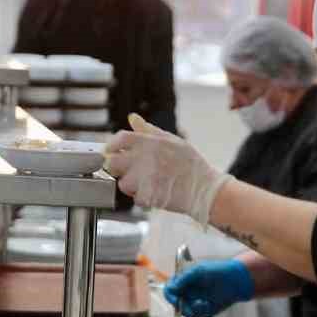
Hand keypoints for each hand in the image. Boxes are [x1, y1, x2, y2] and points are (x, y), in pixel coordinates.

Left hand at [104, 114, 229, 224]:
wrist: (204, 189)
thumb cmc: (191, 164)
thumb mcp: (172, 140)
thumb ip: (148, 130)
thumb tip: (133, 118)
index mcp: (149, 142)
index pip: (120, 139)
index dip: (112, 145)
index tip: (112, 151)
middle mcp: (143, 158)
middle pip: (113, 162)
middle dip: (116, 167)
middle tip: (128, 170)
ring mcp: (144, 178)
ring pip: (122, 183)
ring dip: (130, 185)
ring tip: (147, 183)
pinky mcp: (147, 196)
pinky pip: (134, 198)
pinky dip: (142, 198)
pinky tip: (154, 192)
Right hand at [164, 259, 254, 316]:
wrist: (236, 281)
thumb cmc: (218, 271)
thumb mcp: (199, 270)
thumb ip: (184, 278)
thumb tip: (172, 288)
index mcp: (183, 280)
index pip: (170, 290)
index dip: (170, 296)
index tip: (177, 300)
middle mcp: (187, 291)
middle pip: (175, 304)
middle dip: (183, 307)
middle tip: (190, 309)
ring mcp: (194, 301)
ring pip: (186, 312)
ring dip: (194, 309)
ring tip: (204, 304)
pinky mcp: (203, 309)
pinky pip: (197, 315)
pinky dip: (202, 312)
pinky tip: (209, 305)